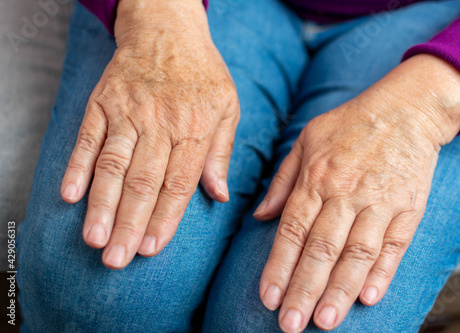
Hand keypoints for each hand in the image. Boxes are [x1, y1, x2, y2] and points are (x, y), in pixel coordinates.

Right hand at [60, 0, 238, 268]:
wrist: (167, 30)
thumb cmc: (203, 74)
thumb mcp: (228, 107)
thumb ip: (222, 153)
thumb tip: (220, 196)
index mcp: (195, 128)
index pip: (178, 183)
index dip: (165, 219)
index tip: (153, 249)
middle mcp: (160, 123)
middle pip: (144, 181)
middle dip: (131, 224)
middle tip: (118, 260)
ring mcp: (128, 112)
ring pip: (114, 164)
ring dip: (103, 204)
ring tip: (95, 239)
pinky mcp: (103, 103)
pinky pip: (88, 137)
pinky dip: (77, 166)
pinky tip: (69, 195)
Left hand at [254, 55, 459, 331]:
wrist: (405, 108)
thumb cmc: (349, 124)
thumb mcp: (305, 140)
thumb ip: (281, 180)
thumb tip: (259, 216)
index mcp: (316, 178)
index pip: (292, 230)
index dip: (278, 266)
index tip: (267, 297)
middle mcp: (345, 193)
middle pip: (321, 249)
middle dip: (304, 289)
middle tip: (290, 324)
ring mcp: (380, 201)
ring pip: (357, 253)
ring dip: (340, 290)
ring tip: (325, 321)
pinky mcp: (409, 207)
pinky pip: (395, 245)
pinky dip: (383, 272)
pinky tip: (368, 297)